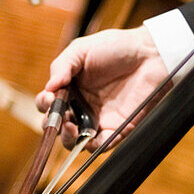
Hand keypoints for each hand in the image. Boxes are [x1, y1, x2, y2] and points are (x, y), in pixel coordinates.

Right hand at [36, 27, 170, 149]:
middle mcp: (82, 106)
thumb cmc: (116, 47)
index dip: (45, 105)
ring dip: (68, 139)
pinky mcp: (118, 128)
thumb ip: (62, 66)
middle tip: (60, 117)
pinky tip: (90, 137)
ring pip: (76, 141)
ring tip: (71, 127)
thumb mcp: (82, 50)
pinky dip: (95, 146)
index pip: (49, 105)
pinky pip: (103, 145)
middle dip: (52, 126)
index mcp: (71, 88)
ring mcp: (99, 119)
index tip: (50, 98)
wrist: (149, 53)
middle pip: (59, 127)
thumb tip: (49, 88)